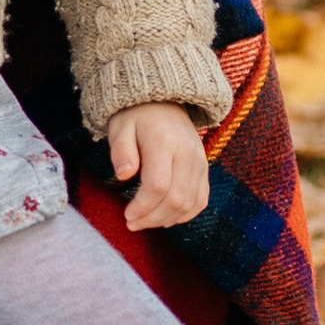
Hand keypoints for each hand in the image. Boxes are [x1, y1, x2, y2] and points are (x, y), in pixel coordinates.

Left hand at [107, 103, 208, 231]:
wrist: (164, 101)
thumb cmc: (136, 117)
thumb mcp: (121, 127)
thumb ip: (121, 151)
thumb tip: (124, 175)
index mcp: (163, 142)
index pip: (158, 185)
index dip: (143, 207)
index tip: (127, 215)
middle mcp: (187, 153)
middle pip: (176, 199)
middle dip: (152, 218)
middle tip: (133, 223)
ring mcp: (199, 162)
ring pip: (190, 203)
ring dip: (167, 219)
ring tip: (146, 222)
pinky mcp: (204, 168)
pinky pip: (201, 199)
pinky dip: (185, 214)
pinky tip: (166, 218)